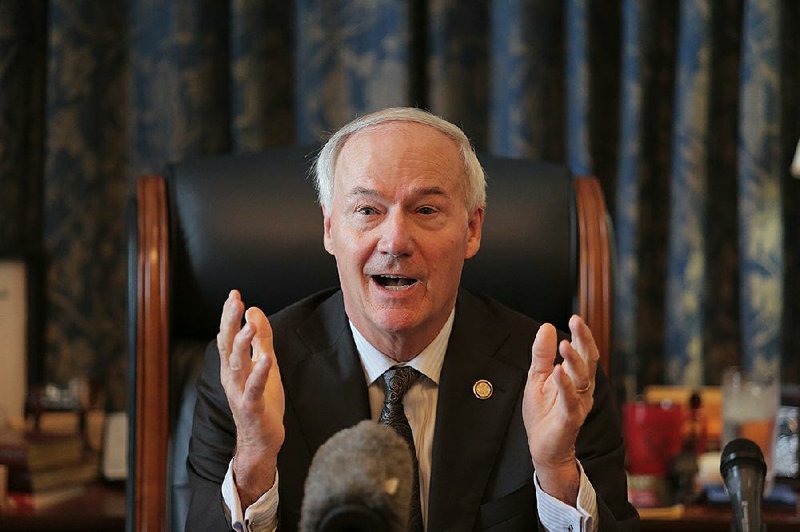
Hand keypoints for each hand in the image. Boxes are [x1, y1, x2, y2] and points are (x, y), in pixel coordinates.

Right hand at [217, 290, 285, 506]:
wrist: (261, 440)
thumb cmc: (262, 401)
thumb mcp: (265, 364)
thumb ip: (261, 339)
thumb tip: (255, 311)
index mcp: (233, 366)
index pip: (227, 336)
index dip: (229, 315)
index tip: (234, 294)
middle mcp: (232, 377)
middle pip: (227, 346)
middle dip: (229, 322)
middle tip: (235, 301)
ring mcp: (240, 392)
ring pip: (237, 364)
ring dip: (242, 343)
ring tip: (249, 325)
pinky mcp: (252, 407)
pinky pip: (254, 388)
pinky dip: (259, 373)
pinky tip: (266, 359)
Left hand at [522, 315, 598, 504]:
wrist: (542, 447)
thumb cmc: (543, 413)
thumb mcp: (537, 377)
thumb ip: (541, 354)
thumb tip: (546, 326)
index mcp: (576, 378)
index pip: (583, 353)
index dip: (581, 335)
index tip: (575, 317)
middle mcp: (582, 389)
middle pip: (588, 361)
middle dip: (584, 341)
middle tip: (577, 322)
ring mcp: (578, 403)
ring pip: (581, 379)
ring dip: (574, 361)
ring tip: (564, 345)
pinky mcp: (569, 418)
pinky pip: (570, 400)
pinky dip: (565, 385)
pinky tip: (559, 371)